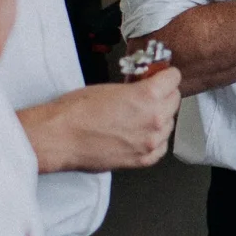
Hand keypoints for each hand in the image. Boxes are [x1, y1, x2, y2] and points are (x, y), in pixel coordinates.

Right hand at [19, 71, 180, 172]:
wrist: (60, 137)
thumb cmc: (76, 111)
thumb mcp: (111, 87)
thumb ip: (137, 88)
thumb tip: (147, 87)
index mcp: (148, 96)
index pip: (174, 78)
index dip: (165, 75)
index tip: (162, 77)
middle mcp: (154, 119)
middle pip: (175, 101)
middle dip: (164, 96)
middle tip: (151, 96)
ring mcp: (150, 142)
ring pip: (169, 124)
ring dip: (160, 118)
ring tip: (141, 116)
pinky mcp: (143, 159)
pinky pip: (162, 146)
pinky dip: (155, 140)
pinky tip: (141, 134)